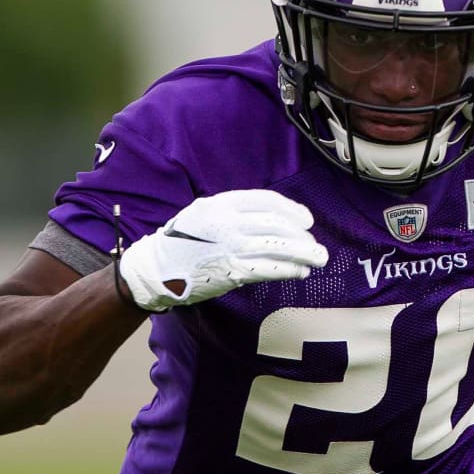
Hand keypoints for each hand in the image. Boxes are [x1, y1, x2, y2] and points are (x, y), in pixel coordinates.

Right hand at [120, 189, 328, 311]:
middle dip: (302, 236)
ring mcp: (231, 247)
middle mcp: (228, 222)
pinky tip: (300, 272)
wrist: (155, 269)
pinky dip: (289, 270)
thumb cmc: (184, 240)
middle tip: (317, 245)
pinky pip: (268, 269)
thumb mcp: (206, 212)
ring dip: (303, 254)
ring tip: (318, 258)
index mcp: (222, 203)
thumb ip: (236, 211)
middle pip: (277, 225)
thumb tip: (276, 220)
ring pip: (277, 247)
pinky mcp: (231, 271)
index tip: (307, 220)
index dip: (292, 209)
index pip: (267, 201)